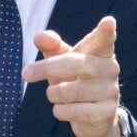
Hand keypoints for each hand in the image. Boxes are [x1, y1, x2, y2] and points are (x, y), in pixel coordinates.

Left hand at [22, 16, 121, 136]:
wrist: (94, 113)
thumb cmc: (76, 77)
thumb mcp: (64, 59)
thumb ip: (52, 45)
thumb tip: (38, 37)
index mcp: (102, 50)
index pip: (104, 37)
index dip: (106, 30)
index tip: (108, 22)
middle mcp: (110, 67)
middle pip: (72, 63)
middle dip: (46, 68)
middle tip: (26, 72)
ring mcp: (110, 89)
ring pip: (66, 91)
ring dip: (53, 94)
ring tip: (59, 94)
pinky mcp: (106, 111)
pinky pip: (70, 111)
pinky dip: (60, 111)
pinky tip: (68, 108)